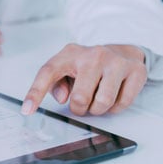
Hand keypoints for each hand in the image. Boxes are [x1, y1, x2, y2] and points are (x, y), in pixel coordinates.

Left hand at [22, 44, 146, 115]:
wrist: (122, 52)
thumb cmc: (88, 66)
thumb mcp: (67, 69)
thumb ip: (57, 83)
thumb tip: (63, 98)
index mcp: (70, 53)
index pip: (48, 72)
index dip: (35, 93)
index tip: (27, 111)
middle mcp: (93, 54)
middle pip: (79, 98)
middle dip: (79, 108)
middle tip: (82, 103)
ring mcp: (116, 62)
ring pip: (102, 103)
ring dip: (98, 109)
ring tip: (98, 98)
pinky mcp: (136, 71)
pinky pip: (121, 104)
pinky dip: (115, 107)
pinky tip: (114, 95)